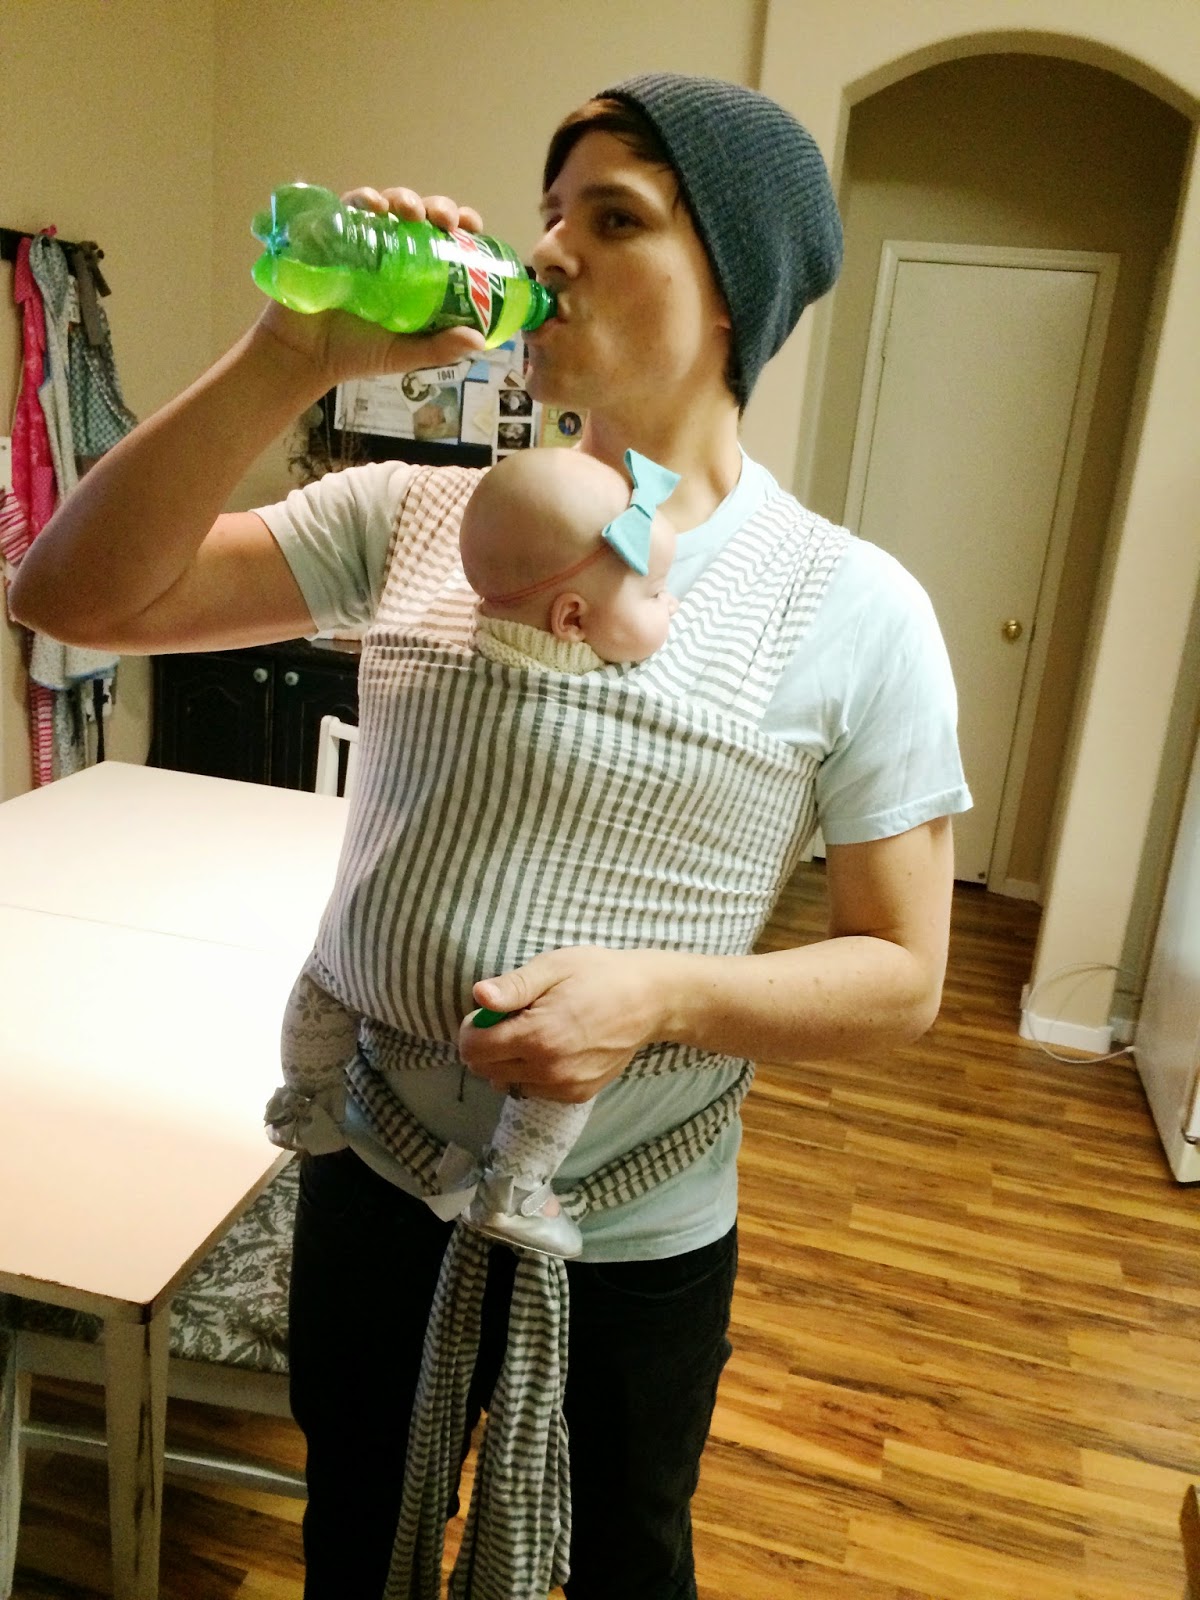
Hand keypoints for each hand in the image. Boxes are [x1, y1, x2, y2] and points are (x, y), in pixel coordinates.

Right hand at [255, 184, 486, 383]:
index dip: (461, 225)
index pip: (445, 239)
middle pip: (422, 214)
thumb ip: (438, 348)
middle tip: (444, 221)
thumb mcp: (403, 353)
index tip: (472, 227)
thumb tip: (478, 341)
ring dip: (404, 198)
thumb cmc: (356, 352)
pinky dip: (362, 200)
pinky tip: (374, 205)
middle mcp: (392, 248)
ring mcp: (361, 238)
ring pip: (389, 203)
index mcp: (415, 272)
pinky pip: (347, 207)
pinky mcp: (330, 233)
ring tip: (410, 211)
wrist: (304, 355)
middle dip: (437, 208)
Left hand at [457, 946, 663, 1102]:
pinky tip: (553, 1048)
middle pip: (485, 1069)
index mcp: (537, 1035)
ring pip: (506, 1082)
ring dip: (508, 1061)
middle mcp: (547, 1069)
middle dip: (487, 1044)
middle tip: (513, 1018)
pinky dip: (531, 1072)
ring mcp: (563, 1086)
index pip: (473, 1049)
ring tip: (535, 1032)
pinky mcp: (577, 1095)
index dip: (473, 1028)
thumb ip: (513, 986)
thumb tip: (479, 996)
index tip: (491, 1011)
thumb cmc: (599, 975)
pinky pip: (533, 1090)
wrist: (649, 1000)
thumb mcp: (553, 967)